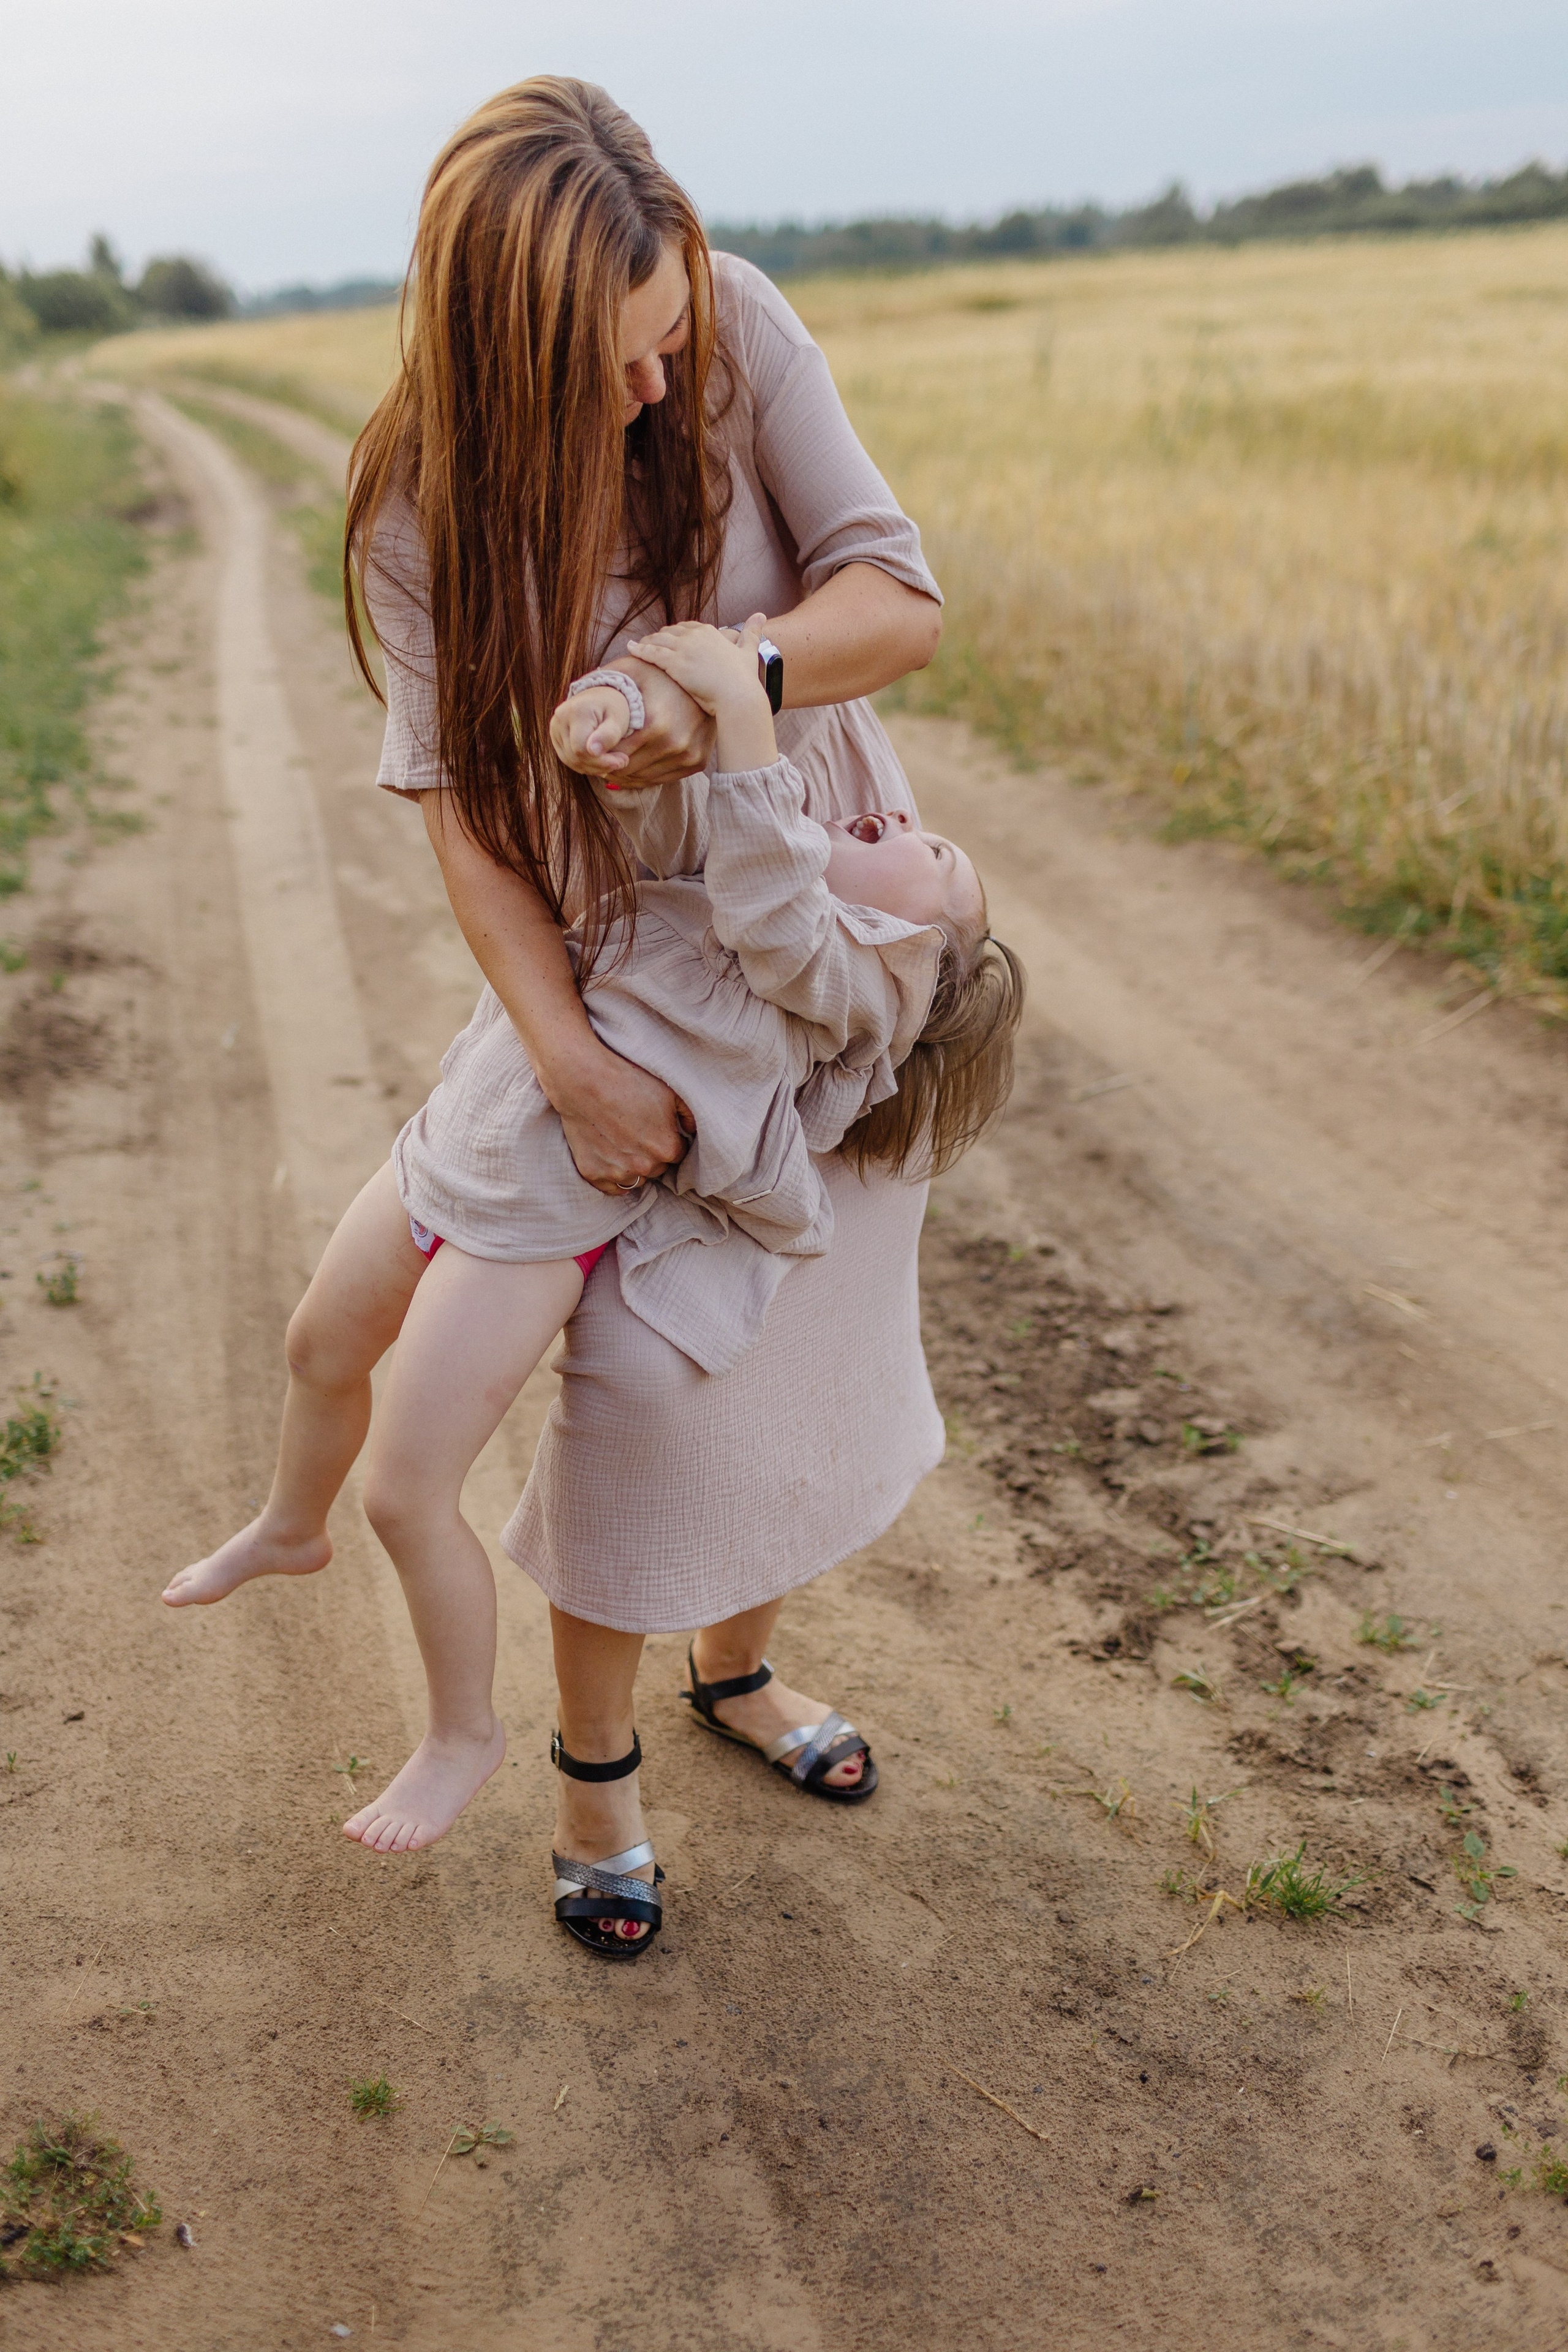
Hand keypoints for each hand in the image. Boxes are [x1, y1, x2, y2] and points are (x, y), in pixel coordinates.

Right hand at [547, 1036, 691, 1196]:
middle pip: (657, 1168)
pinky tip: (611, 1158)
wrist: (584, 1080)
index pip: (677, 1155)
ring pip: (635, 1178)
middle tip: (637, 1132)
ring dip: (633, 1166)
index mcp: (667, 1149)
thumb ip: (688, 1115)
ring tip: (622, 1142)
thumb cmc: (629, 1081)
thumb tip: (691, 1131)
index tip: (657, 1129)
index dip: (668, 1140)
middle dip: (652, 1154)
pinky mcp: (593, 1173)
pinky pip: (611, 1187)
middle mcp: (645, 1166)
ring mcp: (618, 1172)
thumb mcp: (669, 1092)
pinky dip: (612, 1176)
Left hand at [551, 657, 714, 790]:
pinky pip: (661, 779)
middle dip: (609, 765)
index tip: (591, 747)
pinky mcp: (697, 762)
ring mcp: (688, 755)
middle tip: (598, 757)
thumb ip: (604, 682)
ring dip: (624, 774)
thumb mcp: (632, 670)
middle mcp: (674, 744)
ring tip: (612, 761)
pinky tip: (633, 763)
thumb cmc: (662, 672)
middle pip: (628, 768)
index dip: (598, 753)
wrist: (710, 679)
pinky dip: (644, 775)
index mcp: (655, 723)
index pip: (614, 753)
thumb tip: (576, 700)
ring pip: (643, 778)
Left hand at [625, 614, 766, 716]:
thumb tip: (761, 614)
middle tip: (649, 642)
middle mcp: (694, 636)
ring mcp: (683, 649)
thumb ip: (752, 632)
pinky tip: (630, 648)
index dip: (677, 633)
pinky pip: (651, 653)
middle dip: (659, 637)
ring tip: (637, 645)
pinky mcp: (674, 663)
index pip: (687, 627)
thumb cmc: (744, 679)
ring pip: (658, 640)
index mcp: (709, 632)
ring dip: (646, 641)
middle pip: (670, 632)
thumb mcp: (748, 650)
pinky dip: (639, 649)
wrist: (738, 697)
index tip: (671, 638)